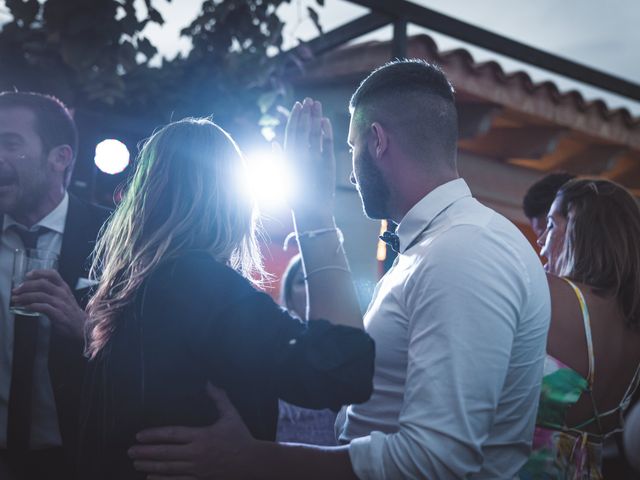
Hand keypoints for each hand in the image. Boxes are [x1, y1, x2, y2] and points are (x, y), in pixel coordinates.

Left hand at [11, 269, 85, 339]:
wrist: (81, 325)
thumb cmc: (69, 311)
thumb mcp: (63, 297)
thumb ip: (52, 291)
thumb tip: (31, 288)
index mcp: (64, 287)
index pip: (52, 274)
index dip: (39, 272)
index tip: (27, 275)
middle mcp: (63, 293)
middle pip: (42, 283)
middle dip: (26, 286)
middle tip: (16, 291)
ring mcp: (61, 303)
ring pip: (41, 295)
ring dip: (25, 297)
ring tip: (16, 300)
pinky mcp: (59, 314)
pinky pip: (43, 307)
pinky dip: (32, 306)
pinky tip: (26, 307)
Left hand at [129, 383, 257, 479]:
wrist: (253, 462)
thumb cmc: (241, 437)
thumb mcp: (231, 415)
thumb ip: (219, 398)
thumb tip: (208, 382)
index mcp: (202, 436)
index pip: (173, 434)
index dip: (154, 435)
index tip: (139, 435)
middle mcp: (197, 453)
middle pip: (166, 453)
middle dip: (145, 452)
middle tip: (130, 451)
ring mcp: (198, 469)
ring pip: (168, 468)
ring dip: (149, 466)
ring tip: (135, 463)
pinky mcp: (200, 479)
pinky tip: (150, 478)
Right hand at [284, 97, 335, 218]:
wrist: (311, 214)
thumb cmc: (295, 197)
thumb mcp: (282, 177)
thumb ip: (279, 159)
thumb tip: (273, 143)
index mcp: (288, 159)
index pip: (291, 132)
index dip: (295, 118)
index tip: (298, 106)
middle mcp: (300, 158)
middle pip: (303, 129)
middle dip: (306, 113)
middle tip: (309, 100)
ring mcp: (314, 160)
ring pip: (314, 133)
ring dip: (315, 117)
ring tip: (317, 105)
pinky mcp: (327, 165)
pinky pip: (326, 144)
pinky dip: (326, 131)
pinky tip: (325, 120)